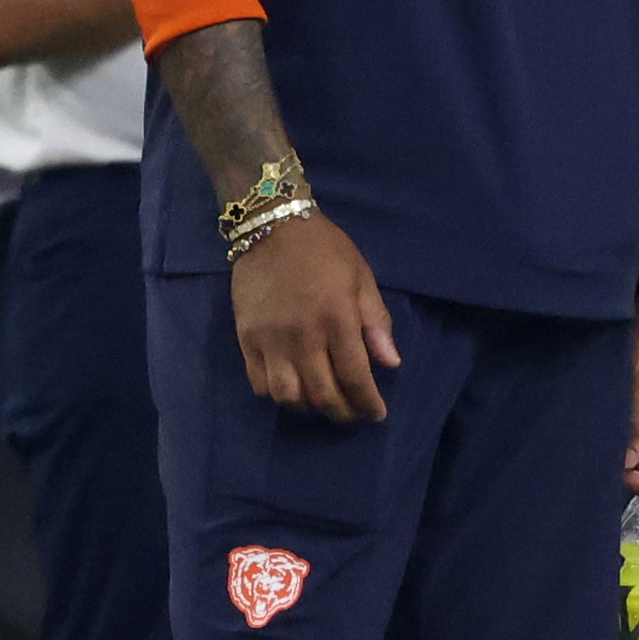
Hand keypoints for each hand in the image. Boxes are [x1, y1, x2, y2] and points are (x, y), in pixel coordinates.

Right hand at [231, 215, 396, 422]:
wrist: (272, 225)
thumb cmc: (324, 249)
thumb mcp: (362, 277)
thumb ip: (376, 322)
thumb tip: (391, 363)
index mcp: (337, 319)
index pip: (355, 377)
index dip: (368, 403)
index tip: (376, 414)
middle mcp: (304, 336)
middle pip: (323, 394)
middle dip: (342, 412)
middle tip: (351, 414)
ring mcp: (271, 339)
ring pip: (288, 396)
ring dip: (309, 408)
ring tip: (320, 403)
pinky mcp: (247, 338)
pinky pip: (259, 383)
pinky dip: (277, 395)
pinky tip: (292, 389)